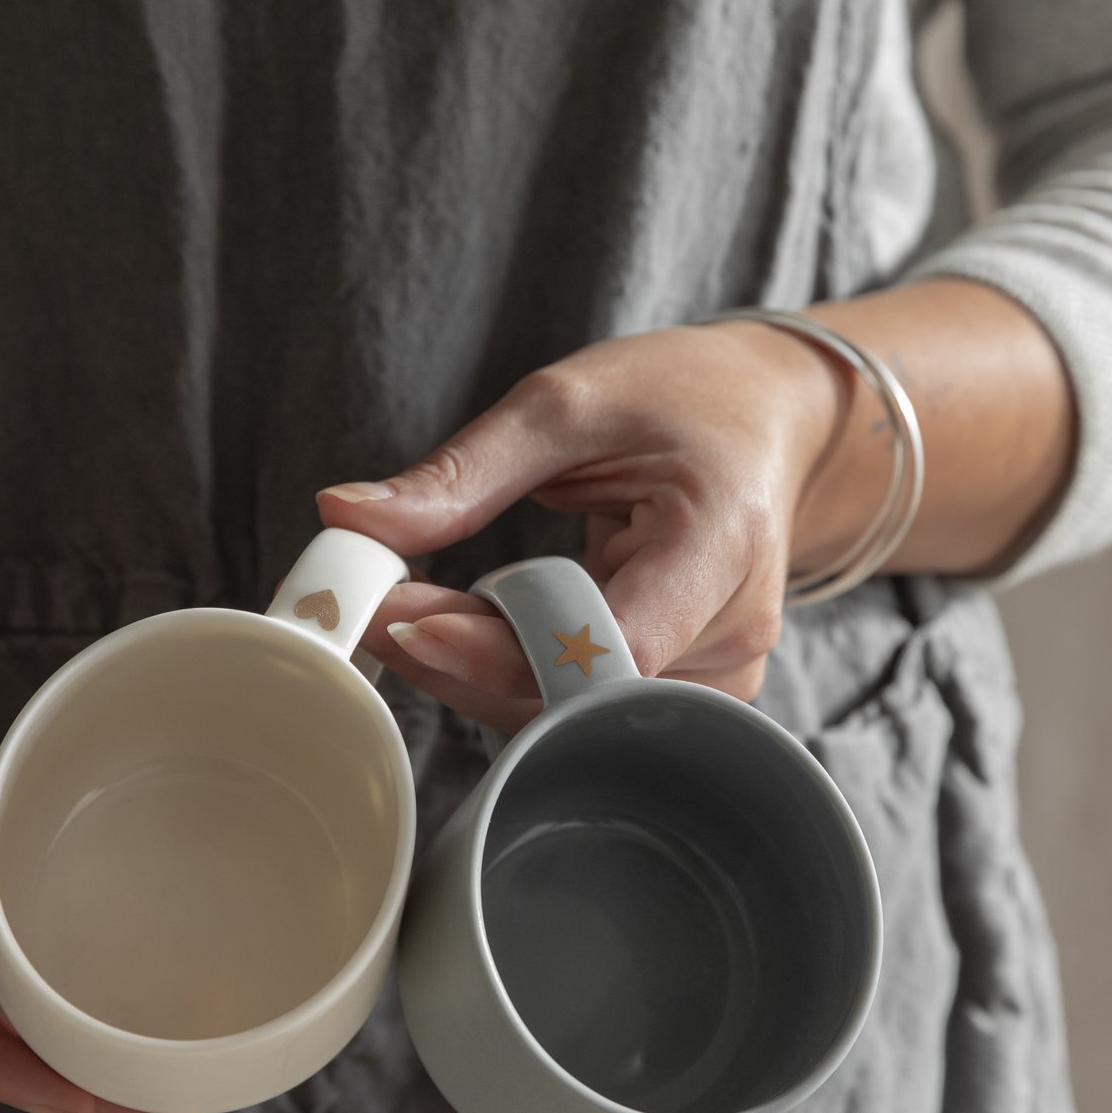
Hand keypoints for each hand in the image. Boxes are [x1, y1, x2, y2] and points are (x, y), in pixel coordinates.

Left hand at [316, 318, 843, 729]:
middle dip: (466, 660)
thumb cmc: (683, 398)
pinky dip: (512, 673)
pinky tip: (472, 629)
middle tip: (377, 610)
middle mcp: (734, 633)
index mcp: (723, 545)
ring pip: (571, 714)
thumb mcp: (567, 403)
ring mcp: (717, 676)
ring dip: (479, 672)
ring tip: (417, 609)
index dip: (501, 650)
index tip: (405, 619)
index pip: (608, 645)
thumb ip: (460, 472)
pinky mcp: (686, 690)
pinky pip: (581, 706)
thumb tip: (345, 517)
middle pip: (579, 693)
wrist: (766, 419)